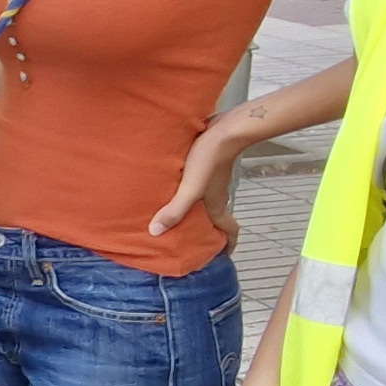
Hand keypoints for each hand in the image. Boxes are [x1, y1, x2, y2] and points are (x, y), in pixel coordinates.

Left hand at [149, 111, 253, 235]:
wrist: (223, 129)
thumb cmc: (209, 158)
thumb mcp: (190, 187)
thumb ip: (175, 210)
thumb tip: (156, 232)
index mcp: (217, 205)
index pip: (229, 230)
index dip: (229, 245)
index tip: (223, 255)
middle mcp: (217, 195)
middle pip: (215, 218)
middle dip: (208, 231)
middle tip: (193, 241)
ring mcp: (213, 180)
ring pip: (207, 202)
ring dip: (197, 212)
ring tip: (178, 218)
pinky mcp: (207, 166)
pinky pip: (200, 186)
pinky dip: (191, 194)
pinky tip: (175, 190)